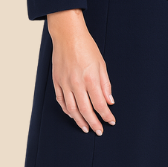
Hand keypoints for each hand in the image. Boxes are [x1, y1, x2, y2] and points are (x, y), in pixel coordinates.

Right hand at [47, 9, 115, 134]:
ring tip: (86, 127)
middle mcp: (76, 84)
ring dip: (79, 120)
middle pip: (86, 110)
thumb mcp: (101, 64)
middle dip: (94, 123)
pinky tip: (72, 114)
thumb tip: (109, 101)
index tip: (111, 121)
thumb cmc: (86, 46)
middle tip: (99, 131)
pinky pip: (61, 100)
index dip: (106, 115)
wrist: (67, 35)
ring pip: (72, 109)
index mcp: (90, 79)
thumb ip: (105, 84)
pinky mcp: (56, 81)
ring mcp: (65, 83)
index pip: (100, 104)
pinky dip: (67, 110)